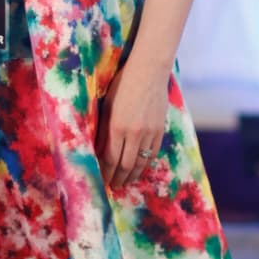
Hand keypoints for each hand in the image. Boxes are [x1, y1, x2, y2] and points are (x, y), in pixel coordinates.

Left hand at [95, 54, 168, 189]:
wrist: (149, 71)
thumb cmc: (122, 84)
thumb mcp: (106, 106)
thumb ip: (103, 130)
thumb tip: (99, 151)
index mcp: (117, 126)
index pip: (110, 159)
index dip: (105, 173)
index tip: (102, 181)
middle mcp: (134, 133)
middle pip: (125, 165)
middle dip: (117, 178)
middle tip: (112, 186)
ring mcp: (149, 133)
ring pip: (140, 163)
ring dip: (131, 176)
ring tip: (124, 182)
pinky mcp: (160, 130)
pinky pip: (152, 154)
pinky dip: (145, 165)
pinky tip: (139, 169)